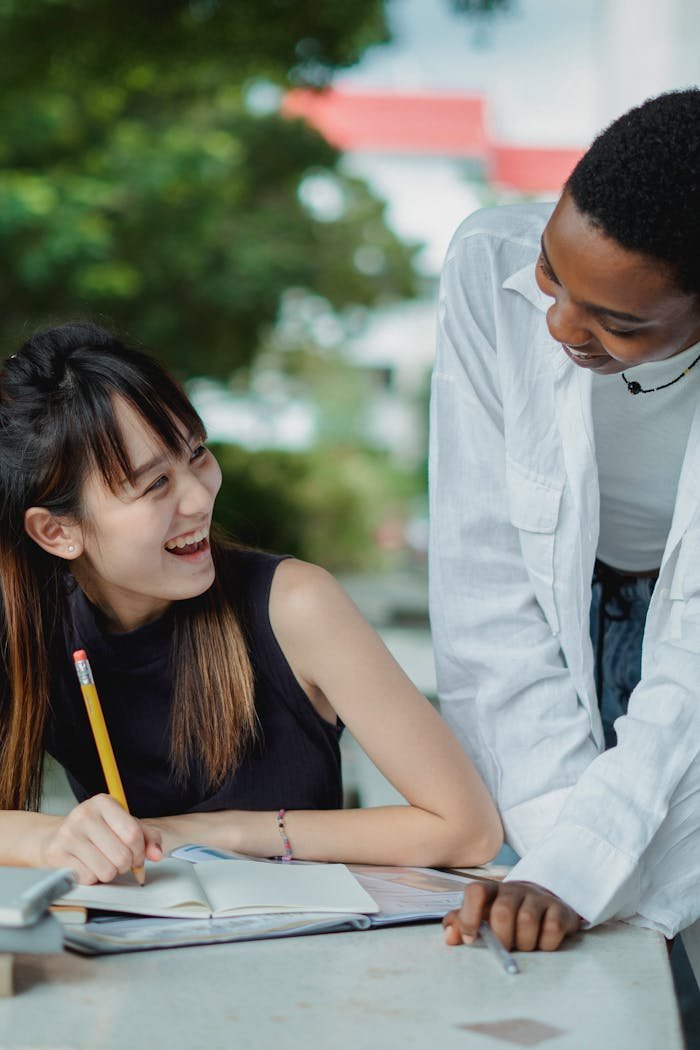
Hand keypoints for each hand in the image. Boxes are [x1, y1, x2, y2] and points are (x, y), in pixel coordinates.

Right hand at [38, 794, 162, 884]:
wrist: (55, 836)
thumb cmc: (96, 831)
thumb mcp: (123, 825)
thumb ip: (147, 837)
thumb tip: (157, 855)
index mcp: (104, 803)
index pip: (133, 833)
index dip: (140, 851)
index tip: (138, 856)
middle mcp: (84, 815)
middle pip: (121, 855)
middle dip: (126, 865)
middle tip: (119, 861)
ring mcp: (68, 835)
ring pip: (106, 871)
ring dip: (109, 873)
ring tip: (102, 862)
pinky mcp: (56, 855)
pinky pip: (88, 879)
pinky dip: (92, 878)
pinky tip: (87, 866)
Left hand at [443, 879, 581, 951]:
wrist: (545, 907)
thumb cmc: (508, 917)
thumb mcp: (484, 918)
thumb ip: (463, 924)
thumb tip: (450, 936)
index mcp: (492, 890)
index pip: (475, 891)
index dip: (469, 915)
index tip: (470, 939)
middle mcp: (514, 889)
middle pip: (503, 910)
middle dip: (502, 937)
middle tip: (505, 949)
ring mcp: (538, 897)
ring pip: (527, 920)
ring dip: (524, 943)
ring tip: (524, 947)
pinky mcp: (559, 909)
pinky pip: (552, 928)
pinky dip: (546, 944)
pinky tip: (542, 944)